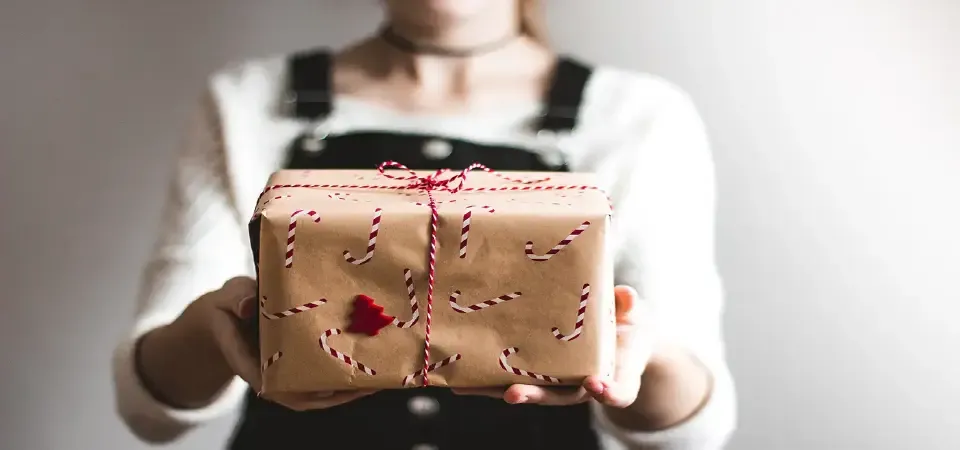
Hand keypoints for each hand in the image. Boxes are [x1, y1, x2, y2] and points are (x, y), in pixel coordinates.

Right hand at [193, 277, 378, 410]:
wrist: (228, 314)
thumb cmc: (229, 305)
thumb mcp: (228, 296)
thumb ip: (237, 298)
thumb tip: (247, 304)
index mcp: (246, 358)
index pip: (267, 379)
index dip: (293, 389)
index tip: (319, 390)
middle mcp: (267, 371)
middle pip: (299, 394)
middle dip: (331, 393)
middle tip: (361, 385)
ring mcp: (283, 371)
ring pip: (313, 392)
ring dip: (343, 391)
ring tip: (373, 382)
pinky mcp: (296, 365)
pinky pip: (319, 378)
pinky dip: (341, 379)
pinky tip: (366, 371)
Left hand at [452, 285, 651, 407]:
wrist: (620, 337)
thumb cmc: (628, 325)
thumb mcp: (635, 315)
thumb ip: (630, 307)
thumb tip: (626, 295)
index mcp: (615, 374)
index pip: (617, 390)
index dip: (608, 391)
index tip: (596, 384)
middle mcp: (584, 385)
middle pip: (560, 396)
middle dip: (535, 395)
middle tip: (513, 395)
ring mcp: (560, 381)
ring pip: (531, 390)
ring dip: (498, 390)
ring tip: (468, 387)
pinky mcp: (539, 373)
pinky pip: (514, 377)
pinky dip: (489, 378)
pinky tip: (460, 375)